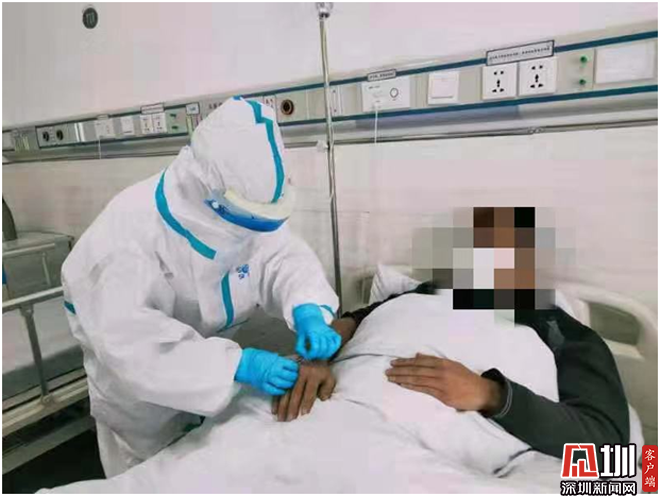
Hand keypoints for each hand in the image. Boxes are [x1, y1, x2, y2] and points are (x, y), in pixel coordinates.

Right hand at [234, 348, 298, 395]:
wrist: (244, 363)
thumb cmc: (257, 357)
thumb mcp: (272, 355)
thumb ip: (282, 360)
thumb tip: (292, 362)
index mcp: (277, 361)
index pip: (293, 366)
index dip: (297, 368)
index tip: (298, 369)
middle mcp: (274, 370)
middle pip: (291, 377)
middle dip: (295, 377)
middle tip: (297, 378)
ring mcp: (269, 379)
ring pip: (284, 385)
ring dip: (289, 385)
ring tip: (291, 383)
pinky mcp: (263, 386)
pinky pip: (275, 391)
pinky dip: (280, 391)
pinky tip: (283, 390)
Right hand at [272, 359, 335, 420]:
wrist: (313, 355)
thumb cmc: (322, 371)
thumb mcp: (329, 378)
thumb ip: (327, 389)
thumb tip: (322, 399)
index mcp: (313, 375)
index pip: (309, 392)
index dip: (306, 403)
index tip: (303, 414)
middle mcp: (301, 374)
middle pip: (295, 393)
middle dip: (292, 407)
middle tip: (289, 420)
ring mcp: (291, 375)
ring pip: (286, 392)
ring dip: (282, 406)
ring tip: (281, 418)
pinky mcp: (285, 376)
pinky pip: (279, 389)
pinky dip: (276, 400)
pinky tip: (274, 410)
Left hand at [293, 304, 340, 359]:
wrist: (310, 316)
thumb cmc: (304, 327)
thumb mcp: (299, 336)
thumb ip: (300, 348)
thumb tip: (305, 356)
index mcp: (313, 333)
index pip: (315, 348)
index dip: (311, 354)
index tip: (308, 355)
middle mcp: (322, 332)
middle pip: (323, 349)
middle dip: (318, 356)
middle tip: (313, 355)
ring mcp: (329, 332)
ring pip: (332, 346)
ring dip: (326, 354)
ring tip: (321, 354)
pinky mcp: (333, 332)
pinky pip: (337, 341)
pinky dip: (335, 347)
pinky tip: (329, 349)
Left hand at [385, 353, 501, 412]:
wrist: (482, 392)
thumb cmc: (466, 378)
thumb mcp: (452, 365)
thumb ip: (435, 361)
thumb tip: (418, 355)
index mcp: (443, 363)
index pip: (420, 361)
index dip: (406, 362)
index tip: (394, 362)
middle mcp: (441, 371)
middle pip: (416, 369)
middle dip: (400, 369)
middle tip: (388, 370)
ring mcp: (441, 384)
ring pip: (418, 379)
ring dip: (402, 378)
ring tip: (391, 377)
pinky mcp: (442, 395)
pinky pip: (424, 390)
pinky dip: (411, 387)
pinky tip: (403, 385)